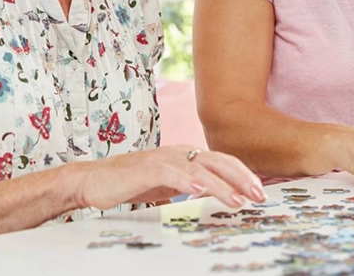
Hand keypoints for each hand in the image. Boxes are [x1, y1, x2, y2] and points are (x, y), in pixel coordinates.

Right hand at [77, 145, 266, 209]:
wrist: (94, 180)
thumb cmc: (130, 182)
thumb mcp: (167, 185)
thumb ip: (189, 186)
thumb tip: (212, 195)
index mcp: (185, 156)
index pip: (221, 162)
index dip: (242, 174)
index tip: (258, 191)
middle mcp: (177, 153)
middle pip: (217, 161)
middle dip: (241, 177)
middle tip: (259, 195)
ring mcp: (162, 158)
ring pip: (199, 168)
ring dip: (220, 184)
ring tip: (237, 199)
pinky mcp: (146, 168)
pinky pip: (170, 173)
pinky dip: (186, 180)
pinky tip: (199, 190)